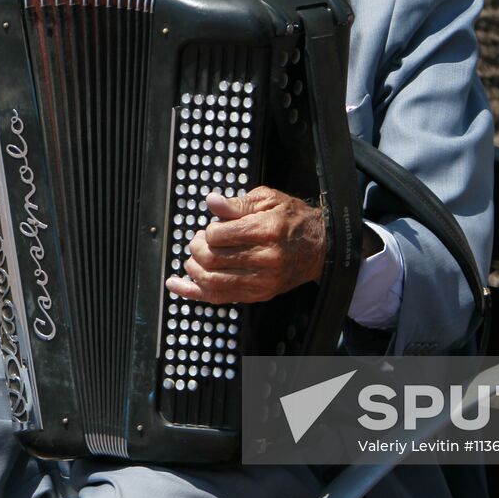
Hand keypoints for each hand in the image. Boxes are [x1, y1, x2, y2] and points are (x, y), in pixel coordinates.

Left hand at [165, 186, 326, 303]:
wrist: (321, 248)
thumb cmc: (293, 220)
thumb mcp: (269, 200)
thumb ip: (237, 204)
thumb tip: (211, 202)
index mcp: (266, 231)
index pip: (219, 235)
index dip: (208, 230)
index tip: (212, 228)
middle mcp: (265, 259)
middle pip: (213, 259)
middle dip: (197, 249)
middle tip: (197, 241)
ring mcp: (262, 281)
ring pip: (213, 282)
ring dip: (194, 270)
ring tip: (193, 259)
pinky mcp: (259, 294)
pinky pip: (221, 298)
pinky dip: (194, 292)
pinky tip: (177, 285)